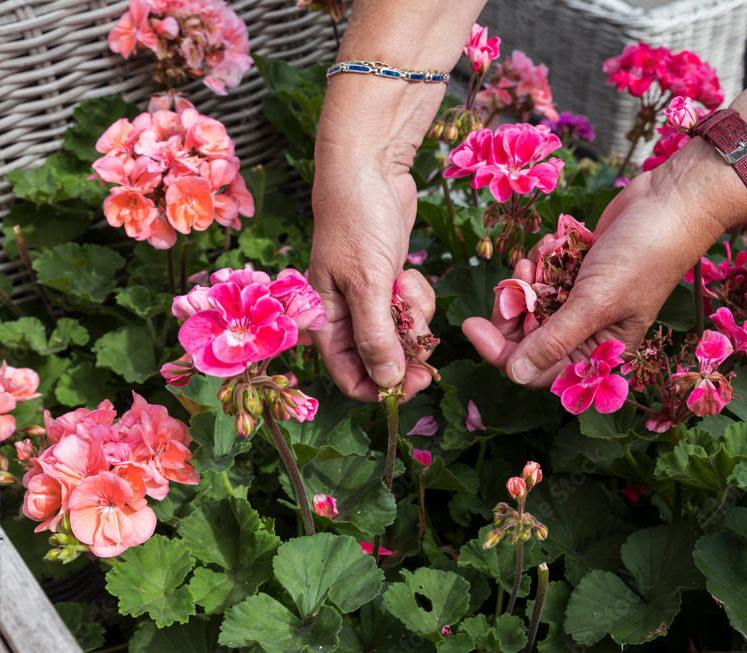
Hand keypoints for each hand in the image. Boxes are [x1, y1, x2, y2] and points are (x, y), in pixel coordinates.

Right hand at [309, 76, 442, 401]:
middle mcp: (344, 318)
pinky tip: (409, 273)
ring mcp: (369, 301)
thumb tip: (386, 384)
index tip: (415, 385)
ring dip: (413, 319)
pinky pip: (411, 310)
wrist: (369, 169)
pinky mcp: (391, 284)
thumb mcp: (366, 284)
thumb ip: (375, 337)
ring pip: (401, 337)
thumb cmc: (356, 221)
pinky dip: (417, 297)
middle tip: (422, 335)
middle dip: (404, 349)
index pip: (350, 378)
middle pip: (381, 362)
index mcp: (324, 324)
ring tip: (405, 284)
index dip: (381, 388)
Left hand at [463, 143, 738, 385]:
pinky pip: (543, 276)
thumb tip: (515, 375)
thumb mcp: (594, 303)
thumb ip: (553, 341)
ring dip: (526, 281)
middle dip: (512, 311)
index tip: (472, 326)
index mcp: (601, 353)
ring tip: (532, 258)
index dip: (502, 353)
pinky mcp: (578, 272)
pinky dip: (540, 261)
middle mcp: (590, 333)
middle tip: (509, 281)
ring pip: (531, 306)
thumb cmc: (643, 256)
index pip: (538, 370)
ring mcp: (583, 301)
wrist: (671, 201)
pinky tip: (550, 242)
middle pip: (528, 340)